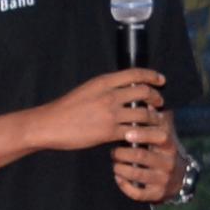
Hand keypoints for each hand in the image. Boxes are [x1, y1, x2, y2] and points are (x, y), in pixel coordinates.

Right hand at [28, 67, 162, 153]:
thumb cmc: (64, 109)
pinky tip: (144, 136)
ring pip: (144, 113)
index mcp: (103, 82)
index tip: (161, 80)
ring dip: (154, 117)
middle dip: (156, 97)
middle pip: (144, 92)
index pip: (135, 74)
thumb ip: (105, 88)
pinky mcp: (109, 132)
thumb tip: (124, 90)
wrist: (48, 124)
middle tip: (159, 103)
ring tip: (154, 121)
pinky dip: (143, 134)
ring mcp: (110, 114)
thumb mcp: (86, 90)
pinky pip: (135, 132)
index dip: (152, 76)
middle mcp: (109, 95)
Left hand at [111, 107, 182, 202]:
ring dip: (120, 168)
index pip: (160, 136)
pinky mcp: (156, 194)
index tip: (127, 132)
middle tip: (114, 151)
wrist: (180, 179)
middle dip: (123, 153)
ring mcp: (163, 180)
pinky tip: (118, 177)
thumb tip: (147, 100)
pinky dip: (124, 184)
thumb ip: (156, 120)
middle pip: (142, 156)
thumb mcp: (163, 136)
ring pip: (136, 174)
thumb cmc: (163, 151)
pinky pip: (136, 192)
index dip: (143, 134)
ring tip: (115, 162)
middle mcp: (168, 163)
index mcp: (170, 145)